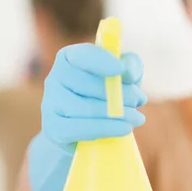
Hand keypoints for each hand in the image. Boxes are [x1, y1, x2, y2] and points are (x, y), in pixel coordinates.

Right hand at [28, 43, 147, 190]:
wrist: (83, 135)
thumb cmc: (104, 101)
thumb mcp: (118, 82)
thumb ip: (128, 69)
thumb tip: (131, 67)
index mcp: (69, 62)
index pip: (81, 55)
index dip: (102, 60)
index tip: (123, 70)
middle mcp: (54, 81)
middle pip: (89, 84)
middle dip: (120, 91)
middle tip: (141, 98)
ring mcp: (51, 107)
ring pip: (87, 107)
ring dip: (118, 111)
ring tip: (138, 116)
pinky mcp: (56, 131)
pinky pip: (82, 129)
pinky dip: (108, 128)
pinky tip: (127, 128)